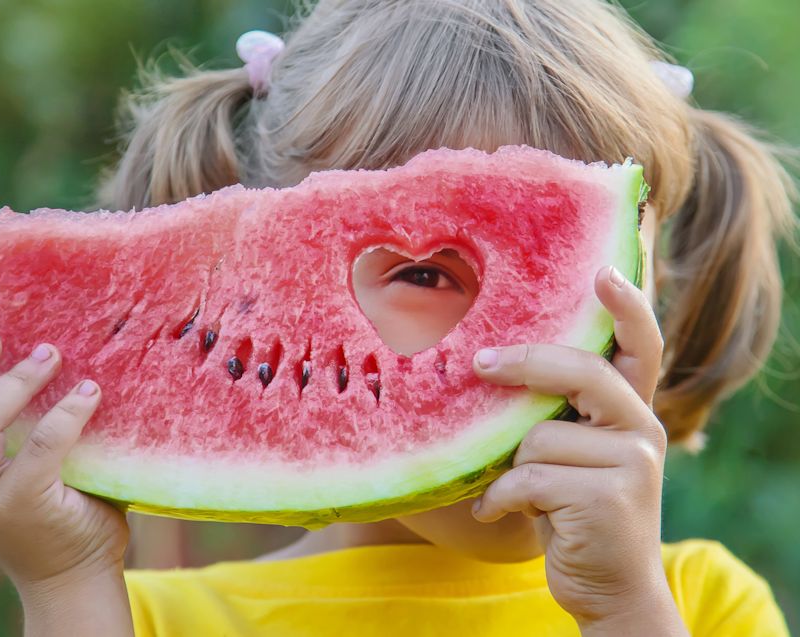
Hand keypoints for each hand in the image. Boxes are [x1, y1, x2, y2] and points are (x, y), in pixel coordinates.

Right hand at [0, 314, 129, 592]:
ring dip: (14, 380)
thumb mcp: (11, 459)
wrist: (74, 575)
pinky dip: (68, 410)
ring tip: (50, 354)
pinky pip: (42, 444)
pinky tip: (90, 392)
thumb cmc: (52, 502)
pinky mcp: (24, 506)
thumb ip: (5, 417)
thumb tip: (35, 336)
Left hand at [470, 266, 686, 633]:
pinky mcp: (609, 500)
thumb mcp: (570, 456)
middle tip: (480, 363)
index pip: (642, 346)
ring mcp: (632, 465)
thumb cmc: (573, 511)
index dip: (627, 307)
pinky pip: (528, 478)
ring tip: (510, 493)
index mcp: (633, 412)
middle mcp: (642, 430)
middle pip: (581, 371)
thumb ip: (557, 414)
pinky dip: (500, 499)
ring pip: (539, 436)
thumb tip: (488, 362)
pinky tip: (495, 513)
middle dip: (524, 364)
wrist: (609, 589)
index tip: (602, 270)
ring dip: (509, 468)